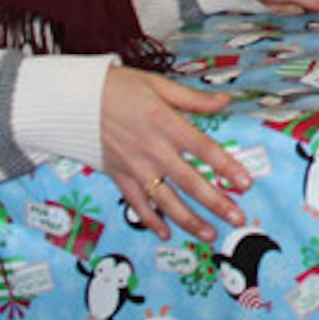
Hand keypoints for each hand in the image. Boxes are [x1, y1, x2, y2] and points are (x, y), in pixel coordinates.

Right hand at [101, 67, 251, 242]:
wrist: (72, 100)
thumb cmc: (118, 87)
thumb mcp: (158, 85)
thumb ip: (193, 99)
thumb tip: (225, 101)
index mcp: (167, 125)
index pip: (204, 150)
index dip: (227, 167)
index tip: (246, 184)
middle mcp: (153, 151)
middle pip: (190, 182)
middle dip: (216, 202)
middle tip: (238, 218)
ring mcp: (134, 167)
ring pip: (166, 200)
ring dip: (189, 220)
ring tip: (210, 234)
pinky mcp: (118, 176)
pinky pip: (137, 203)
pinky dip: (151, 220)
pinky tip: (166, 233)